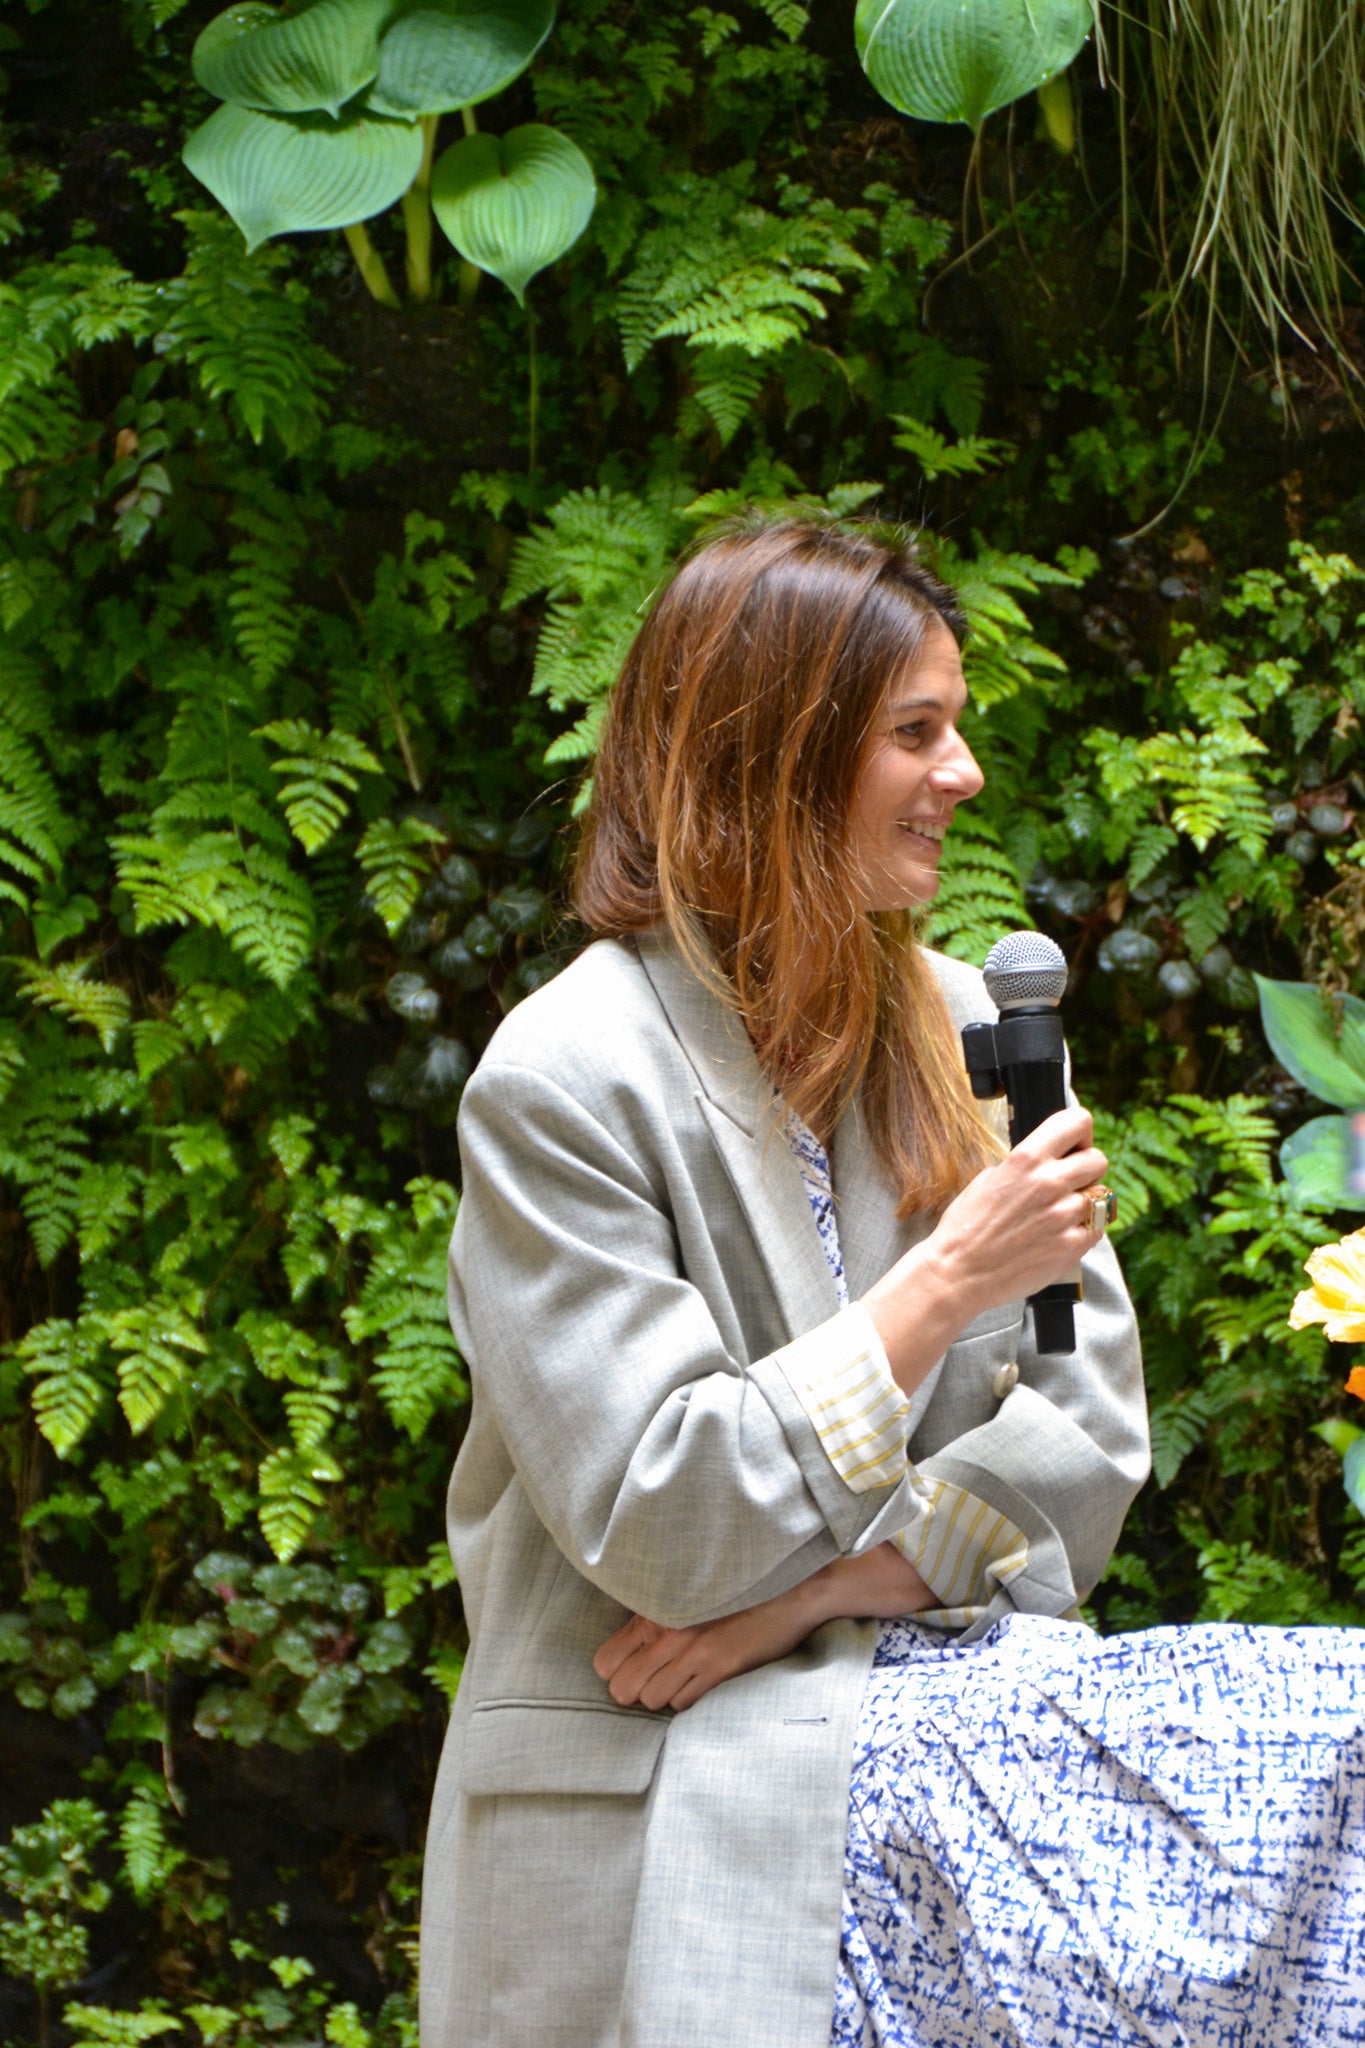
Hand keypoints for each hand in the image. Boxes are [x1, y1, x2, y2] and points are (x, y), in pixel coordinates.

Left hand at [593, 1545, 934, 1711]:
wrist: (790, 1591)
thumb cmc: (738, 1590)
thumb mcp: (689, 1592)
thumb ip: (657, 1615)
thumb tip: (630, 1644)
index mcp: (656, 1608)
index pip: (605, 1660)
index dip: (616, 1670)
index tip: (631, 1668)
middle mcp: (668, 1630)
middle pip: (622, 1688)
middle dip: (634, 1690)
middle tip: (653, 1680)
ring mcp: (693, 1652)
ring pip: (651, 1699)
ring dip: (662, 1695)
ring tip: (679, 1680)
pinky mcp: (719, 1667)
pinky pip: (682, 1703)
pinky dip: (686, 1699)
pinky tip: (699, 1682)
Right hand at [863, 1105, 1107, 1394]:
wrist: (958, 1273)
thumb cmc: (965, 1227)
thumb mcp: (989, 1179)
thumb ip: (1024, 1166)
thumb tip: (1047, 1160)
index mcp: (1026, 1159)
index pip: (1078, 1122)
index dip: (1079, 1133)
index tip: (1072, 1146)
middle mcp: (1049, 1182)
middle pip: (1098, 1159)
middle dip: (1085, 1169)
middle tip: (1068, 1183)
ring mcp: (1064, 1216)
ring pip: (1100, 1195)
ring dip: (1084, 1202)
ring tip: (1059, 1214)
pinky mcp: (1072, 1246)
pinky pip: (1096, 1228)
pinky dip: (1084, 1230)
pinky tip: (1060, 1234)